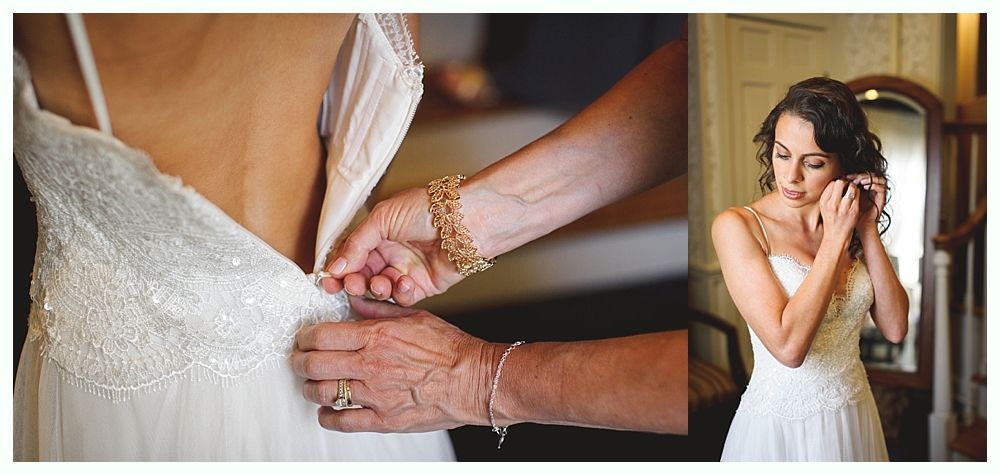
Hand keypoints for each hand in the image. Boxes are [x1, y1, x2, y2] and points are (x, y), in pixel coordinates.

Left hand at [291, 296, 493, 432]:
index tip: (303, 339)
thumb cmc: (450, 349)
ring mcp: (375, 395)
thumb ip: (378, 312)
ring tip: (312, 385)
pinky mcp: (384, 420)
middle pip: (314, 365)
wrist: (474, 380)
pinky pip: (342, 421)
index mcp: (376, 337)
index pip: (322, 336)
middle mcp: (371, 366)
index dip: (304, 337)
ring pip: (323, 393)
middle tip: (298, 361)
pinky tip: (327, 410)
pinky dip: (327, 416)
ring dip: (310, 389)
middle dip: (298, 362)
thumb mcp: (414, 317)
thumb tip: (354, 302)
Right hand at [320, 187, 464, 305]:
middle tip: (353, 284)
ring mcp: (407, 269)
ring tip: (382, 282)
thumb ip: (356, 243)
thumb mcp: (383, 218)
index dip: (339, 270)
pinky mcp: (423, 285)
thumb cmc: (428, 209)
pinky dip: (401, 293)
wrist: (465, 221)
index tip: (329, 281)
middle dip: (355, 282)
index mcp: (378, 233)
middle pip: (362, 275)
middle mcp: (391, 252)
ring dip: (377, 289)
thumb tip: (336, 265)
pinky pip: (403, 298)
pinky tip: (405, 282)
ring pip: (380, 289)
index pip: (350, 256)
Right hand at [819, 178, 860, 244]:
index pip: (832, 183)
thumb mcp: (824, 208)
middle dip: (845, 182)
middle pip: (840, 183)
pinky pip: (858, 195)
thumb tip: (837, 182)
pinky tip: (856, 198)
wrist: (836, 237)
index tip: (841, 186)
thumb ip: (829, 196)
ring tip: (852, 192)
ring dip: (853, 187)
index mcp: (824, 202)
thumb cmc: (831, 221)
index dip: (838, 183)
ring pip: (851, 187)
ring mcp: (843, 208)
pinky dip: (858, 194)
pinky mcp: (853, 211)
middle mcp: (832, 204)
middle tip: (848, 186)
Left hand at [845, 172, 885, 234]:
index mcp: (863, 188)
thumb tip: (835, 181)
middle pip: (870, 174)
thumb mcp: (846, 201)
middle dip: (861, 175)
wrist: (862, 225)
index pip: (861, 175)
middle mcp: (872, 188)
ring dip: (868, 178)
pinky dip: (874, 185)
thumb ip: (844, 191)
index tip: (846, 176)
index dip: (854, 174)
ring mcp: (878, 192)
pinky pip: (882, 187)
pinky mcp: (883, 198)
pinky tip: (866, 186)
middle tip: (853, 177)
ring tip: (860, 181)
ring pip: (878, 178)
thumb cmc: (852, 214)